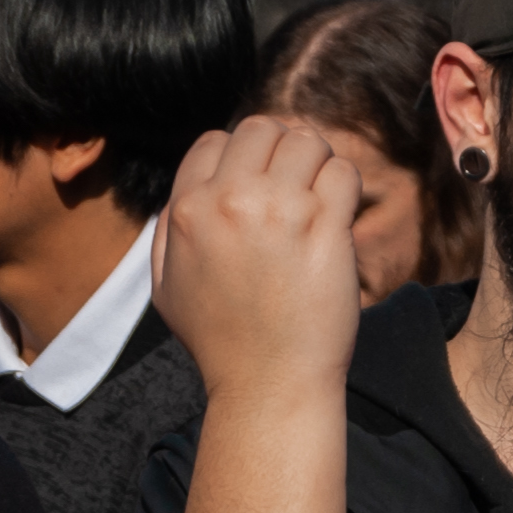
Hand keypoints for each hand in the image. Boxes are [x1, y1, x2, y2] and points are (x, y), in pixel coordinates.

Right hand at [155, 116, 364, 398]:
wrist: (268, 384)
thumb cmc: (220, 341)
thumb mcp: (167, 285)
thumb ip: (170, 229)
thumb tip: (188, 191)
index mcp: (187, 210)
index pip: (215, 140)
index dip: (241, 156)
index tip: (260, 183)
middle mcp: (230, 201)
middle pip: (263, 129)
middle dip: (283, 149)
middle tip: (298, 185)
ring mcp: (281, 212)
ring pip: (307, 142)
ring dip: (318, 163)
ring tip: (321, 199)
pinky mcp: (326, 229)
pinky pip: (343, 174)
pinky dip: (346, 186)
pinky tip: (339, 216)